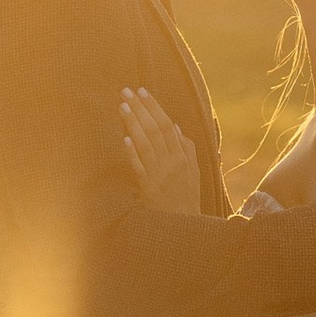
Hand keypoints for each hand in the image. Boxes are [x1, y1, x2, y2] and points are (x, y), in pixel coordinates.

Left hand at [121, 84, 201, 214]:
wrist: (184, 225)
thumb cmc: (187, 198)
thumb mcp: (193, 172)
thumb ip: (187, 149)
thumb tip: (176, 127)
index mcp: (182, 156)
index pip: (166, 125)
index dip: (154, 107)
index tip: (142, 91)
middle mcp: (172, 162)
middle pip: (155, 130)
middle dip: (140, 108)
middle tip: (126, 91)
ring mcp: (160, 175)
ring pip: (146, 144)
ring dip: (134, 124)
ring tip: (122, 107)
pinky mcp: (149, 189)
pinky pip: (140, 167)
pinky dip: (133, 153)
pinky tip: (125, 138)